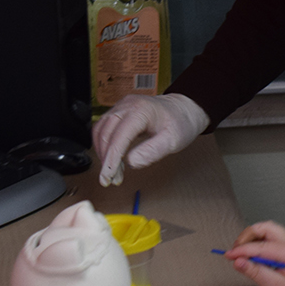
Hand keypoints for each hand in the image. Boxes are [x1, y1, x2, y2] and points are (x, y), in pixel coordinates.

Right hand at [92, 93, 207, 185]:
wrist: (183, 110)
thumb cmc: (180, 122)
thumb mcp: (173, 140)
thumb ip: (153, 151)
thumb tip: (132, 162)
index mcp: (141, 110)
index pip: (119, 136)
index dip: (111, 159)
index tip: (107, 177)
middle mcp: (127, 105)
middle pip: (106, 133)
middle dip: (106, 159)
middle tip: (111, 179)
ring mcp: (121, 107)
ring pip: (101, 131)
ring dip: (103, 154)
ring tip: (114, 173)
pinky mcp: (118, 112)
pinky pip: (104, 129)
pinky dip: (105, 146)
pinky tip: (113, 160)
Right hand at [225, 221, 284, 285]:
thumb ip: (256, 273)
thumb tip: (238, 261)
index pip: (260, 246)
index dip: (241, 250)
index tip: (228, 256)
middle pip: (265, 228)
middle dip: (247, 236)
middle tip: (236, 250)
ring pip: (268, 230)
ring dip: (253, 237)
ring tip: (243, 252)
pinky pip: (272, 237)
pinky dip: (259, 241)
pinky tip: (254, 254)